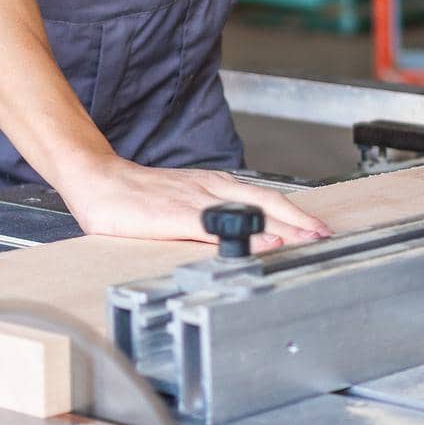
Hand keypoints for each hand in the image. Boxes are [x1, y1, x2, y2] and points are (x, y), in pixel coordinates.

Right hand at [61, 156, 331, 248]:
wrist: (98, 181)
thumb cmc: (136, 197)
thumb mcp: (180, 202)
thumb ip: (208, 216)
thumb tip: (240, 234)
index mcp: (212, 185)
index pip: (264, 198)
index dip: (294, 214)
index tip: (318, 229)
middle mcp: (209, 189)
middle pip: (266, 202)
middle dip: (299, 221)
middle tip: (325, 236)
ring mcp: (194, 202)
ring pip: (250, 212)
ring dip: (284, 227)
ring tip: (309, 240)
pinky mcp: (176, 217)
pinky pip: (218, 227)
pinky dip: (246, 235)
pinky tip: (263, 243)